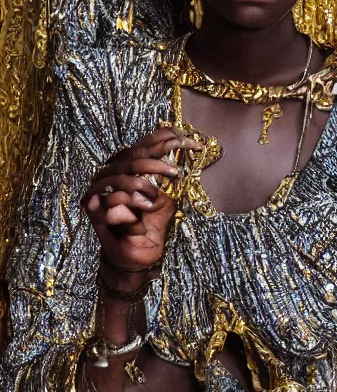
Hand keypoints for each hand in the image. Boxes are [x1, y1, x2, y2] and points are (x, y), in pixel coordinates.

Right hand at [83, 127, 201, 273]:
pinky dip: (129, 214)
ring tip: (154, 203)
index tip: (188, 140)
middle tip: (174, 172)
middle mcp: (110, 173)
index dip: (163, 139)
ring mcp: (98, 190)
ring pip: (120, 179)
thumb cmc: (151, 222)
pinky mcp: (92, 210)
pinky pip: (112, 203)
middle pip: (132, 158)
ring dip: (141, 190)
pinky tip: (136, 222)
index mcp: (126, 165)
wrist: (138, 252)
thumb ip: (167, 173)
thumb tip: (182, 146)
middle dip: (155, 163)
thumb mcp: (165, 195)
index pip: (143, 144)